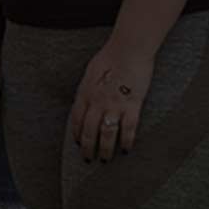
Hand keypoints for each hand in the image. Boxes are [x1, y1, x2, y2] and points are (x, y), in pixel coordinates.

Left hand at [70, 37, 153, 162]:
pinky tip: (126, 149)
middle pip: (89, 131)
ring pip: (106, 134)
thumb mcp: (91, 73)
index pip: (76, 119)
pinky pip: (128, 128)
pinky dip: (126, 141)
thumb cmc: (110, 57)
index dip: (76, 133)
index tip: (77, 143)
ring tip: (106, 159)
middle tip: (89, 159)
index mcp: (85, 93)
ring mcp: (114, 105)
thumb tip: (86, 100)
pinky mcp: (132, 105)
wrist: (128, 49)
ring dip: (105, 149)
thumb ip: (88, 89)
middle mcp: (96, 102)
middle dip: (87, 147)